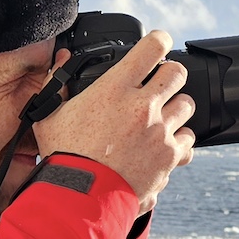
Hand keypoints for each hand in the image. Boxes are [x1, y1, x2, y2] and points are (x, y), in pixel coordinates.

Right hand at [30, 28, 195, 210]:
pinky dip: (179, 141)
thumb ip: (57, 85)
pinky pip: (188, 140)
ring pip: (186, 105)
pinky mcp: (170, 156)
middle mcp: (143, 105)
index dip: (159, 40)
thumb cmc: (64, 158)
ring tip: (160, 119)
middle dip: (170, 75)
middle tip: (160, 85)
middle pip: (177, 72)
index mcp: (115, 88)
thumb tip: (60, 61)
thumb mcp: (50, 116)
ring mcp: (160, 131)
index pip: (153, 46)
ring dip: (175, 109)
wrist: (81, 198)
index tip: (158, 44)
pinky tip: (164, 145)